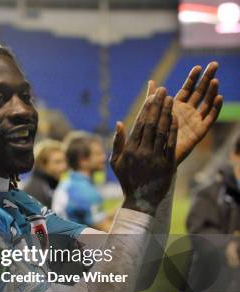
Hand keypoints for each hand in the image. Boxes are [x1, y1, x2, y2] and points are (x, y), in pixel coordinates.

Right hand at [111, 88, 176, 215]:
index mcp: (130, 150)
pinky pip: (171, 144)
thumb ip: (117, 142)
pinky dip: (173, 130)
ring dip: (166, 113)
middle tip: (162, 90)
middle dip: (157, 105)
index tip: (151, 95)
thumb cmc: (127, 180)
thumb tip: (119, 122)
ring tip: (170, 99)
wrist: (141, 201)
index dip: (146, 108)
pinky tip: (175, 118)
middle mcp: (142, 153)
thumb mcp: (115, 162)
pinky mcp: (167, 165)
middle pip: (151, 124)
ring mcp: (155, 159)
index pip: (139, 124)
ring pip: (162, 131)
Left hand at [147, 62, 222, 164]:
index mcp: (177, 106)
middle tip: (214, 65)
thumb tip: (152, 81)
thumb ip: (152, 98)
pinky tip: (218, 98)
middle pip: (200, 92)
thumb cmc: (152, 136)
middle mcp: (188, 111)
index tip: (198, 66)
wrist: (156, 157)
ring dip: (212, 92)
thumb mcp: (151, 114)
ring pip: (206, 103)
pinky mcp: (199, 132)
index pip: (187, 88)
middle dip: (207, 78)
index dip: (193, 78)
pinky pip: (209, 119)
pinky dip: (215, 108)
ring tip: (215, 80)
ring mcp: (195, 121)